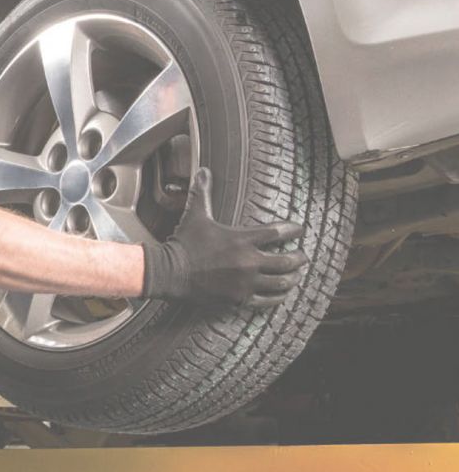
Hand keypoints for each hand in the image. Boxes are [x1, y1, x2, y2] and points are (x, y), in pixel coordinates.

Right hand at [142, 168, 307, 306]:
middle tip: (303, 256)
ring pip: (281, 282)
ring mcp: (245, 282)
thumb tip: (203, 171)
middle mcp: (248, 261)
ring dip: (293, 278)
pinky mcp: (239, 298)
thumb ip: (203, 193)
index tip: (300, 230)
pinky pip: (267, 300)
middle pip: (286, 261)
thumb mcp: (195, 215)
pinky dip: (278, 297)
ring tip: (296, 275)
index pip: (278, 232)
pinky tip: (282, 293)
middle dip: (299, 258)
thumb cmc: (183, 243)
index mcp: (241, 239)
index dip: (293, 230)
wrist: (169, 272)